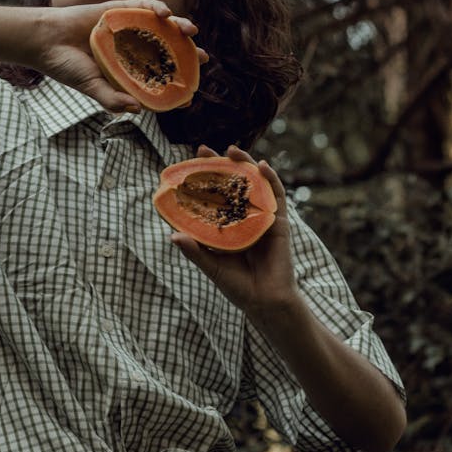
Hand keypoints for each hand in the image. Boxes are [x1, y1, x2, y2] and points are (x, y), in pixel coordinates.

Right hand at [34, 0, 207, 113]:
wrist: (45, 41)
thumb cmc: (66, 67)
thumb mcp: (90, 87)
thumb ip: (112, 100)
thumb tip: (137, 111)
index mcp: (127, 70)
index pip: (157, 79)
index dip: (175, 87)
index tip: (189, 95)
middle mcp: (131, 50)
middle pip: (166, 51)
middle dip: (187, 55)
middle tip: (204, 59)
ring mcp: (127, 29)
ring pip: (160, 28)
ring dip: (178, 28)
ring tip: (191, 32)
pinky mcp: (119, 10)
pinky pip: (143, 6)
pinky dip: (156, 7)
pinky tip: (165, 13)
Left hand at [170, 144, 298, 322]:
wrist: (266, 302)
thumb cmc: (238, 287)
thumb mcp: (211, 267)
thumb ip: (194, 252)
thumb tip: (172, 235)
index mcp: (225, 226)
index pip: (211, 196)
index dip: (201, 180)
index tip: (185, 166)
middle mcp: (243, 217)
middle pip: (231, 184)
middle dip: (220, 165)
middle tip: (204, 150)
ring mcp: (261, 217)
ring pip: (253, 184)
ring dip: (244, 164)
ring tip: (233, 149)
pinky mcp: (278, 222)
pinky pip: (276, 196)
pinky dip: (270, 179)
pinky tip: (262, 166)